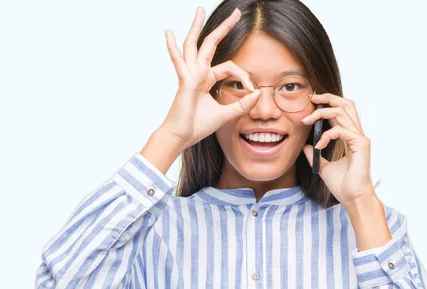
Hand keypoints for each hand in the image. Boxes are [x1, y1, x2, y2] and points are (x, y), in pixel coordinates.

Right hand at [161, 7, 260, 149]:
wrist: (182, 137)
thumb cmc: (197, 126)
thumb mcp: (227, 114)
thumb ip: (242, 105)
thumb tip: (258, 94)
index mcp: (206, 80)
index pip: (229, 67)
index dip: (244, 76)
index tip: (252, 89)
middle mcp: (197, 73)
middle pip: (211, 44)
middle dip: (224, 28)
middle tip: (236, 13)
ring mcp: (190, 75)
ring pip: (194, 45)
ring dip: (197, 27)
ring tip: (200, 10)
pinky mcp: (185, 80)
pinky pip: (178, 60)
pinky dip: (172, 47)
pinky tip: (168, 33)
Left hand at [300, 93, 376, 205]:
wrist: (353, 198)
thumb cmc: (342, 184)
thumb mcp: (323, 166)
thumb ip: (316, 154)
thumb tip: (306, 145)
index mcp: (350, 137)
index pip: (342, 111)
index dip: (328, 103)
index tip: (311, 102)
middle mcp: (357, 134)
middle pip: (346, 105)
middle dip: (328, 98)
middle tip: (311, 99)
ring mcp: (360, 138)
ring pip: (341, 113)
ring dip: (321, 114)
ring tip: (306, 121)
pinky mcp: (360, 144)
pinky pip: (340, 131)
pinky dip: (326, 136)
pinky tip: (319, 146)